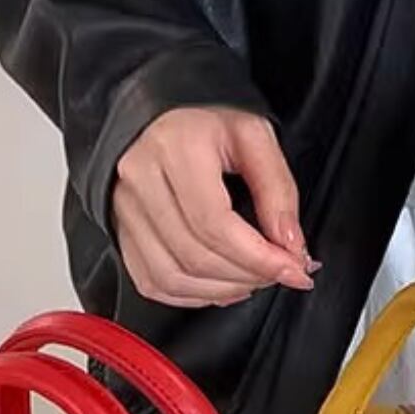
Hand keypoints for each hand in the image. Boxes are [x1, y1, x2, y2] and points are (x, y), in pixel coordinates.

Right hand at [111, 107, 316, 307]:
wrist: (160, 118)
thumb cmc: (207, 124)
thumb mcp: (256, 138)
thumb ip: (278, 191)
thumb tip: (290, 245)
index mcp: (175, 149)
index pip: (215, 224)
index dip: (259, 257)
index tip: (294, 269)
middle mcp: (141, 180)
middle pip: (196, 256)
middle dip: (248, 275)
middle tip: (281, 272)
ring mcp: (124, 210)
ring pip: (173, 276)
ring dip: (224, 290)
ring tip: (254, 279)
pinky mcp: (121, 233)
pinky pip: (154, 283)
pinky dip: (194, 295)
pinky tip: (222, 285)